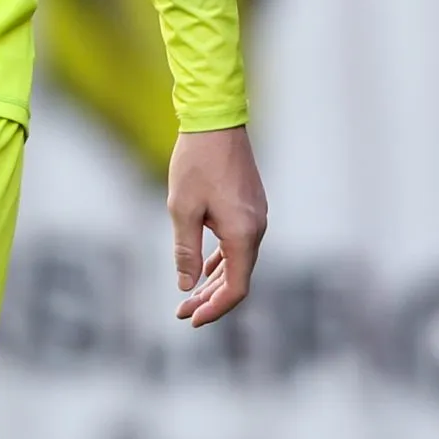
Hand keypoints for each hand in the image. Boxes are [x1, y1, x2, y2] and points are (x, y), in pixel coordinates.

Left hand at [169, 125, 266, 326]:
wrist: (215, 119)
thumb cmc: (196, 162)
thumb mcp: (182, 209)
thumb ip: (186, 251)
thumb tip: (187, 285)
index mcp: (243, 233)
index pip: (236, 287)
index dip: (215, 308)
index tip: (191, 319)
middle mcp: (257, 228)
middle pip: (238, 277)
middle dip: (210, 298)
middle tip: (182, 312)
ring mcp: (256, 217)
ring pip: (237, 261)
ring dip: (213, 280)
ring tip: (188, 296)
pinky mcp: (250, 206)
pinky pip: (237, 243)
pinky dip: (220, 260)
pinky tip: (203, 269)